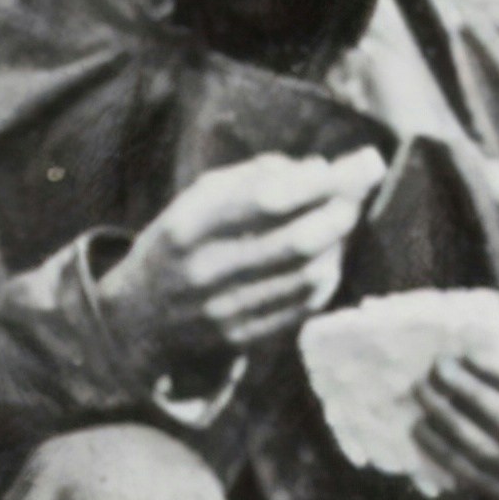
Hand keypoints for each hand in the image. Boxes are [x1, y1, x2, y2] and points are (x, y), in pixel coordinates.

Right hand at [119, 160, 370, 363]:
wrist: (137, 318)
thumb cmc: (179, 243)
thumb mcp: (195, 200)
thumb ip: (251, 178)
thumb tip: (321, 170)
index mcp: (187, 227)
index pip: (266, 200)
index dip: (319, 181)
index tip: (357, 162)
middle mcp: (204, 271)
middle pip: (297, 242)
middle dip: (341, 210)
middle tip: (361, 188)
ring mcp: (224, 310)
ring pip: (308, 275)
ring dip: (338, 241)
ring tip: (342, 217)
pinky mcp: (242, 337)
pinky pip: (305, 304)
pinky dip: (327, 274)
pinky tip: (328, 255)